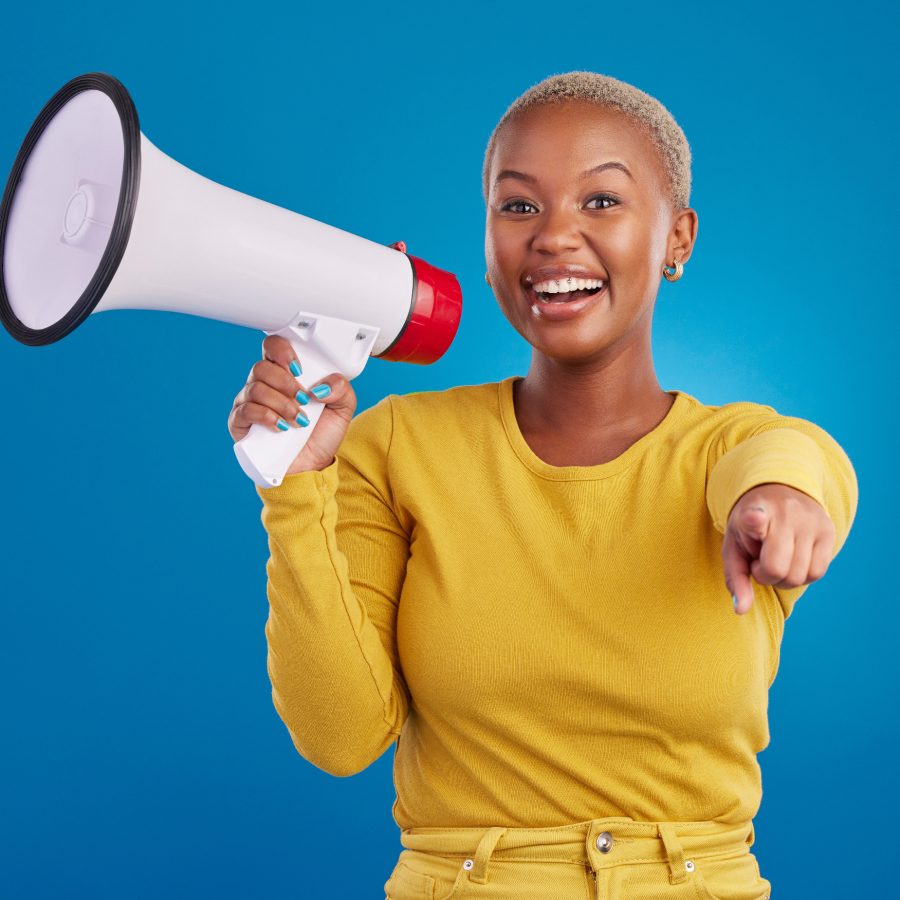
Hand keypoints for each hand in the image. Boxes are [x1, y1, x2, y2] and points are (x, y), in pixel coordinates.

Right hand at [227, 335, 356, 474]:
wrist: (312, 466)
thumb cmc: (321, 436)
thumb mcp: (343, 409)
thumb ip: (341, 388)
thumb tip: (321, 385)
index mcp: (285, 374)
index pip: (273, 347)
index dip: (282, 351)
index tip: (299, 368)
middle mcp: (264, 385)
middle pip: (262, 367)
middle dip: (286, 383)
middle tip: (303, 400)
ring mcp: (249, 402)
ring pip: (255, 388)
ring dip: (282, 403)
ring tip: (299, 420)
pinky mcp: (240, 423)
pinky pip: (245, 410)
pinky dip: (267, 416)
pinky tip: (282, 427)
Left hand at [722, 483, 835, 614]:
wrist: (777, 491)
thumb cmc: (750, 528)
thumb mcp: (734, 547)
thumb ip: (735, 578)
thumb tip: (740, 610)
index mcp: (753, 511)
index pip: (755, 518)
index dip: (754, 521)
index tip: (754, 518)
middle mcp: (785, 513)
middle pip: (777, 570)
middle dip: (766, 576)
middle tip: (760, 561)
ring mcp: (810, 520)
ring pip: (800, 576)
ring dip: (785, 577)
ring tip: (777, 556)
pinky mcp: (828, 530)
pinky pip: (818, 573)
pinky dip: (803, 575)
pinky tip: (793, 559)